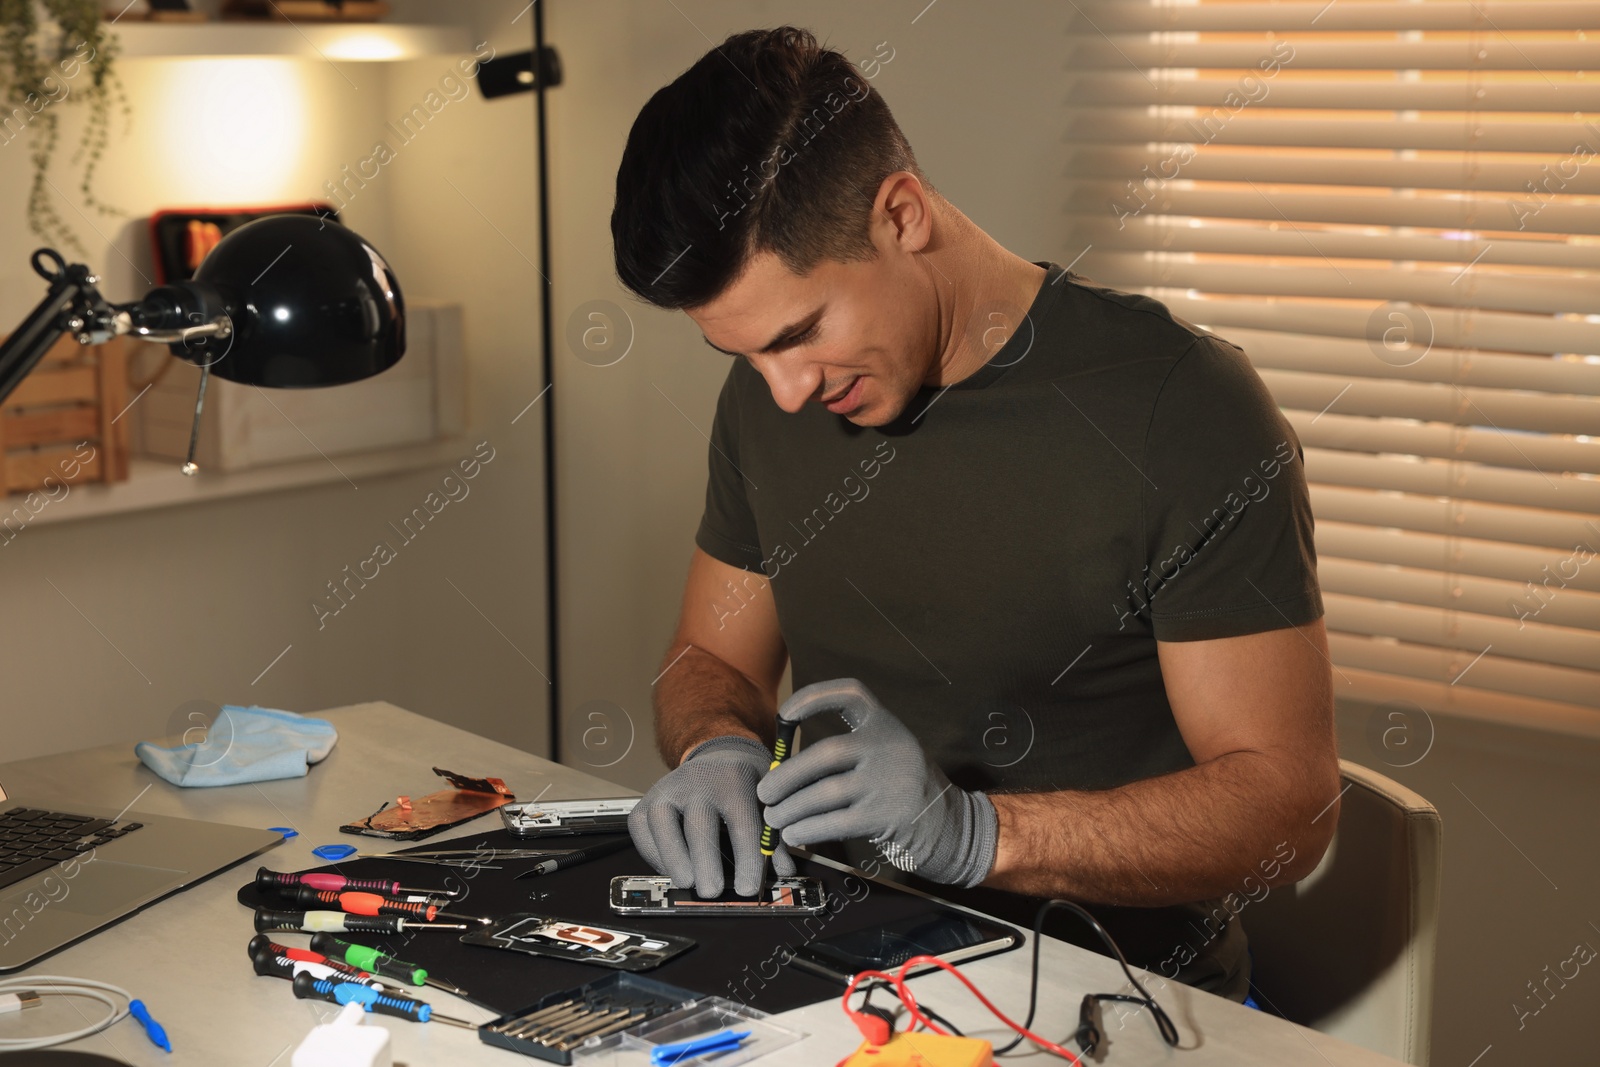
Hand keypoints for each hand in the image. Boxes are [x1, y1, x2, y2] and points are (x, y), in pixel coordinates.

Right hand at [628, 735, 795, 896]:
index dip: (746, 860)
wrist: (718, 757)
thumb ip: (774, 837)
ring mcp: (668, 788)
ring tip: (688, 882)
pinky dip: (653, 853)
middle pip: (699, 825)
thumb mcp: (767, 801)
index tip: (748, 889)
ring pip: (662, 822)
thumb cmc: (745, 785)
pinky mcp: (647, 800)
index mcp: (736, 780)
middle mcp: (699, 780)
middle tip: (712, 892)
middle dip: (705, 863)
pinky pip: (642, 828)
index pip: (742, 824)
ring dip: (674, 858)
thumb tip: (782, 871)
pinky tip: (671, 868)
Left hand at [756, 678, 997, 886]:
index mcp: (886, 723)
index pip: (851, 693)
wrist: (948, 823)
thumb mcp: (885, 752)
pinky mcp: (887, 816)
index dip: (813, 697)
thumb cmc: (900, 786)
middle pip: (825, 753)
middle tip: (764, 792)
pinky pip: (834, 822)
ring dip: (790, 808)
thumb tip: (783, 768)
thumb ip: (847, 751)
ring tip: (774, 817)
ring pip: (825, 793)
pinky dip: (806, 829)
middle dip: (787, 776)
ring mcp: (890, 781)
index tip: (784, 715)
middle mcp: (889, 745)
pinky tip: (792, 833)